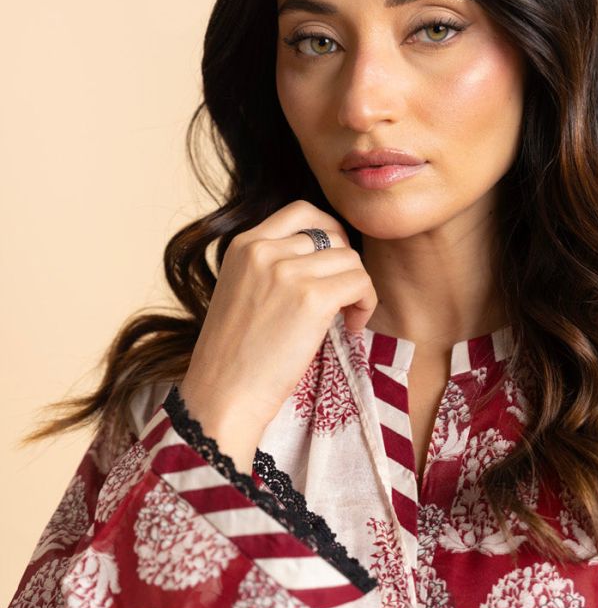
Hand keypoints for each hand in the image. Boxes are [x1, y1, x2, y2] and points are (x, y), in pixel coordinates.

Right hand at [179, 200, 377, 471]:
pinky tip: (349, 328)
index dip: (328, 233)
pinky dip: (365, 305)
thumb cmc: (234, 357)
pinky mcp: (311, 298)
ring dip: (357, 288)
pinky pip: (361, 283)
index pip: (301, 211)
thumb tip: (323, 257)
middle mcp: (263, 250)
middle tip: (341, 297)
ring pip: (351, 259)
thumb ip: (270, 266)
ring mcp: (287, 271)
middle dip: (344, 266)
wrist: (223, 396)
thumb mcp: (241, 291)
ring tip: (344, 318)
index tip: (331, 265)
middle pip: (332, 235)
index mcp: (243, 245)